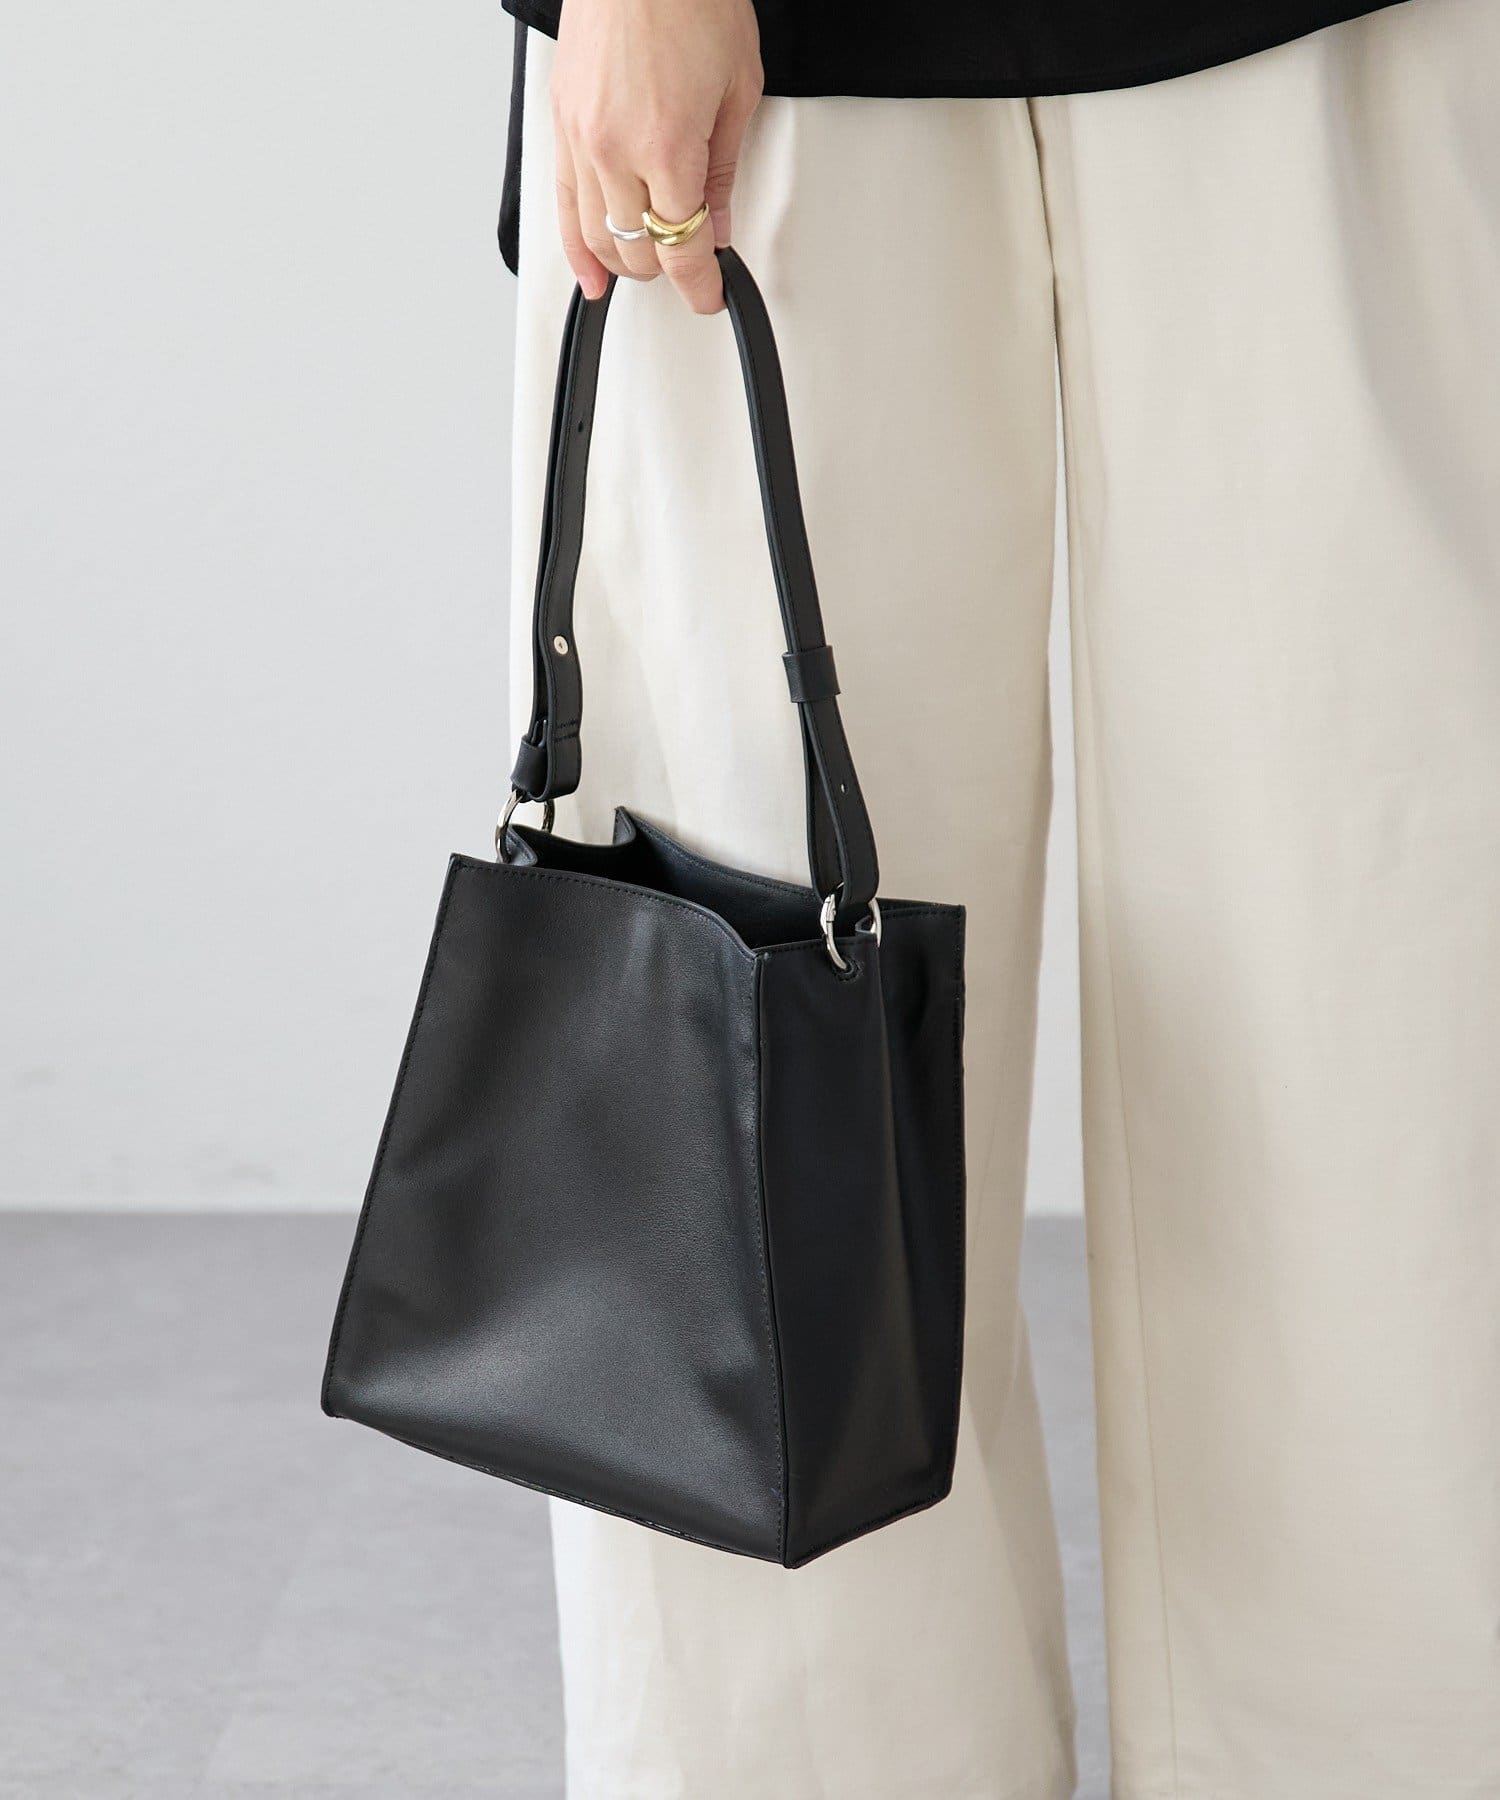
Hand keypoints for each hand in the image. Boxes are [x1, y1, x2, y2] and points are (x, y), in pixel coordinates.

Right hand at [551, 0, 762, 312]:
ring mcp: (581, 138)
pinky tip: (590, 272)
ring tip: (647, 271)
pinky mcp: (560, 124)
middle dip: (668, 270)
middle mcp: (615, 150)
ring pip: (596, 237)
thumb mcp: (736, 90)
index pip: (681, 248)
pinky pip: (562, 206)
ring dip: (625, 264)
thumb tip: (716, 225)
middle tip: (690, 269)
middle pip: (637, 251)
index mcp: (666, 146)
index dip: (700, 285)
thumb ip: (721, 171)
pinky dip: (577, 247)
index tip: (710, 295)